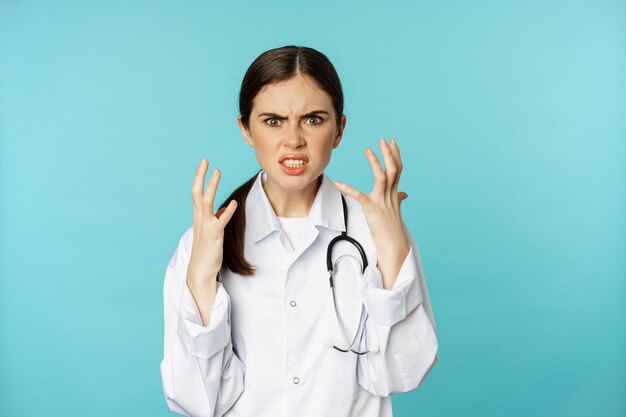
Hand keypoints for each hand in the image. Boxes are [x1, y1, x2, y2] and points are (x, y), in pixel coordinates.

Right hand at [187, 159, 237, 284]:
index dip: (200, 178)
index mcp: (199, 217)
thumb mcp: (211, 231)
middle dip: (201, 176)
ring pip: (206, 202)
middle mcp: (200, 219)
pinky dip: (226, 211)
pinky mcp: (214, 235)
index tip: (204, 164)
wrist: (200, 271)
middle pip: (197, 193)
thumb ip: (216, 218)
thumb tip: (222, 208)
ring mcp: (206, 226)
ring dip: (212, 186)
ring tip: (217, 172)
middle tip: (205, 160)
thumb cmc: (207, 251)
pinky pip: (220, 220)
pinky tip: (233, 203)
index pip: (197, 193)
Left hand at [334, 138, 409, 287]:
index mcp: (395, 192)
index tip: (392, 142)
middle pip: (393, 169)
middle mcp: (390, 194)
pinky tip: (338, 183)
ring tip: (369, 150)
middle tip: (382, 140)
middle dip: (389, 154)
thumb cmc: (392, 226)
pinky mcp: (372, 208)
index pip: (398, 169)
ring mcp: (382, 201)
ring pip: (382, 177)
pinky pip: (359, 196)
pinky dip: (348, 189)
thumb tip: (405, 194)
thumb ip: (399, 198)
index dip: (395, 155)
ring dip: (376, 163)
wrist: (392, 242)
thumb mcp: (396, 209)